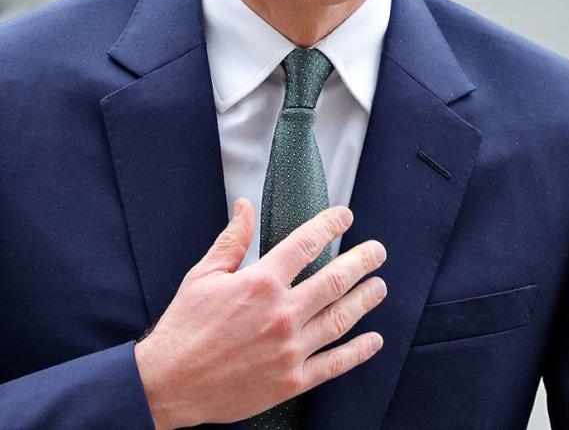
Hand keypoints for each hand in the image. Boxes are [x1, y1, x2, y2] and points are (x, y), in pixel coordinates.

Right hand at [134, 199, 387, 429]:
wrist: (165, 385)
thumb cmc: (183, 329)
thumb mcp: (202, 277)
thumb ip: (232, 241)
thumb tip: (245, 206)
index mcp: (260, 283)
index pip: (306, 244)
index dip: (330, 225)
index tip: (345, 217)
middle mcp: (280, 313)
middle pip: (335, 279)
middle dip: (363, 261)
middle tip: (378, 251)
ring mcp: (289, 349)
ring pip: (342, 318)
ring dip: (366, 299)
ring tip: (379, 287)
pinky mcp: (291, 380)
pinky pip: (335, 363)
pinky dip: (359, 350)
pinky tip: (374, 339)